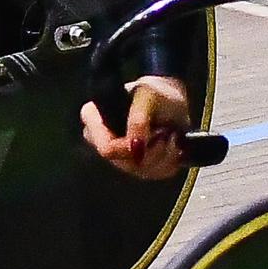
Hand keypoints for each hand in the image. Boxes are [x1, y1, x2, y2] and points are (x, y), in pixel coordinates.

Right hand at [80, 75, 197, 180]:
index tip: (152, 135)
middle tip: (166, 133)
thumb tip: (135, 147)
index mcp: (94, 118)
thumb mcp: (148, 97)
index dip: (129, 148)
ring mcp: (118, 155)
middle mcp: (101, 140)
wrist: (173, 101)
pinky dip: (169, 163)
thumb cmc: (156, 93)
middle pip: (125, 163)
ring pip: (141, 171)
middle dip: (152, 151)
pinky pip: (153, 175)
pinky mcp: (136, 166)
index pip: (106, 148)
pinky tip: (172, 147)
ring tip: (171, 136)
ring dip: (164, 155)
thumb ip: (138, 119)